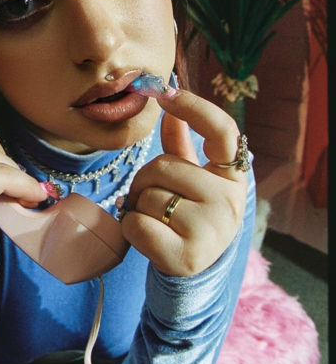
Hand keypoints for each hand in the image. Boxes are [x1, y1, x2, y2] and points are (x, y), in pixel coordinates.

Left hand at [121, 89, 247, 276]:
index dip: (194, 107)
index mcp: (234, 177)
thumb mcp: (193, 179)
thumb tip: (170, 103)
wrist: (194, 270)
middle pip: (164, 166)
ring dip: (138, 205)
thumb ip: (183, 143)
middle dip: (145, 179)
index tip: (165, 93)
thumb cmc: (189, 215)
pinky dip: (131, 228)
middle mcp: (230, 201)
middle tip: (151, 197)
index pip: (222, 131)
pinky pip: (137, 224)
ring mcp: (212, 230)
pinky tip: (148, 236)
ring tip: (155, 219)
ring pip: (148, 196)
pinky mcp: (187, 256)